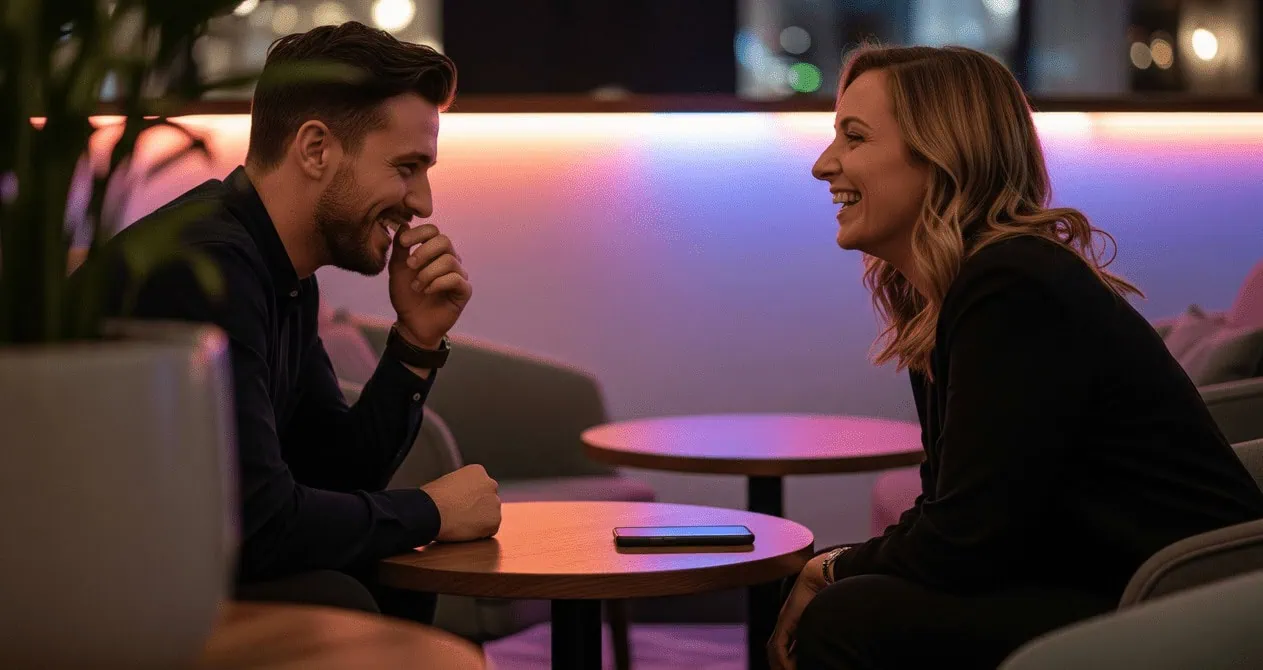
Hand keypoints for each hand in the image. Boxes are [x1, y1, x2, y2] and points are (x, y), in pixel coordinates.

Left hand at [388, 224, 471, 347]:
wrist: (411, 323)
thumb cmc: (405, 296)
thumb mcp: (397, 270)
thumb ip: (400, 248)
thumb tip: (404, 225)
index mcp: (434, 252)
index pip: (433, 231)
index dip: (419, 233)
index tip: (404, 243)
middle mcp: (449, 260)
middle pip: (444, 241)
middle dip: (424, 251)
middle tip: (410, 265)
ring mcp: (459, 275)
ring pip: (449, 261)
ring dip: (428, 273)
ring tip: (416, 286)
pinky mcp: (464, 291)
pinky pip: (456, 279)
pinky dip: (437, 284)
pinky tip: (427, 291)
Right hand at [420, 464, 501, 541]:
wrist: (430, 512)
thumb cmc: (431, 498)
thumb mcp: (448, 482)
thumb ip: (461, 487)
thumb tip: (461, 497)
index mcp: (478, 471)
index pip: (480, 486)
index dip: (470, 498)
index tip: (460, 504)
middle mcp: (490, 484)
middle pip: (488, 499)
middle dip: (479, 508)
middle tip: (462, 516)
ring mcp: (494, 502)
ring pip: (490, 515)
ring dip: (480, 520)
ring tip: (461, 524)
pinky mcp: (494, 520)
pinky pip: (490, 529)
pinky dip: (480, 533)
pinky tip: (466, 531)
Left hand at [768, 554, 829, 669]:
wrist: (821, 576)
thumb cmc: (829, 592)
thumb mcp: (825, 616)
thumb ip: (823, 628)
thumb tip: (835, 643)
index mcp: (794, 622)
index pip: (785, 646)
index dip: (788, 660)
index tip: (795, 668)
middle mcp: (786, 623)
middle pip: (776, 649)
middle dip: (780, 664)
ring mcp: (784, 621)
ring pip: (774, 650)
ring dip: (779, 664)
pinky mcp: (785, 620)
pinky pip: (778, 646)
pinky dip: (783, 659)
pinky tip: (789, 667)